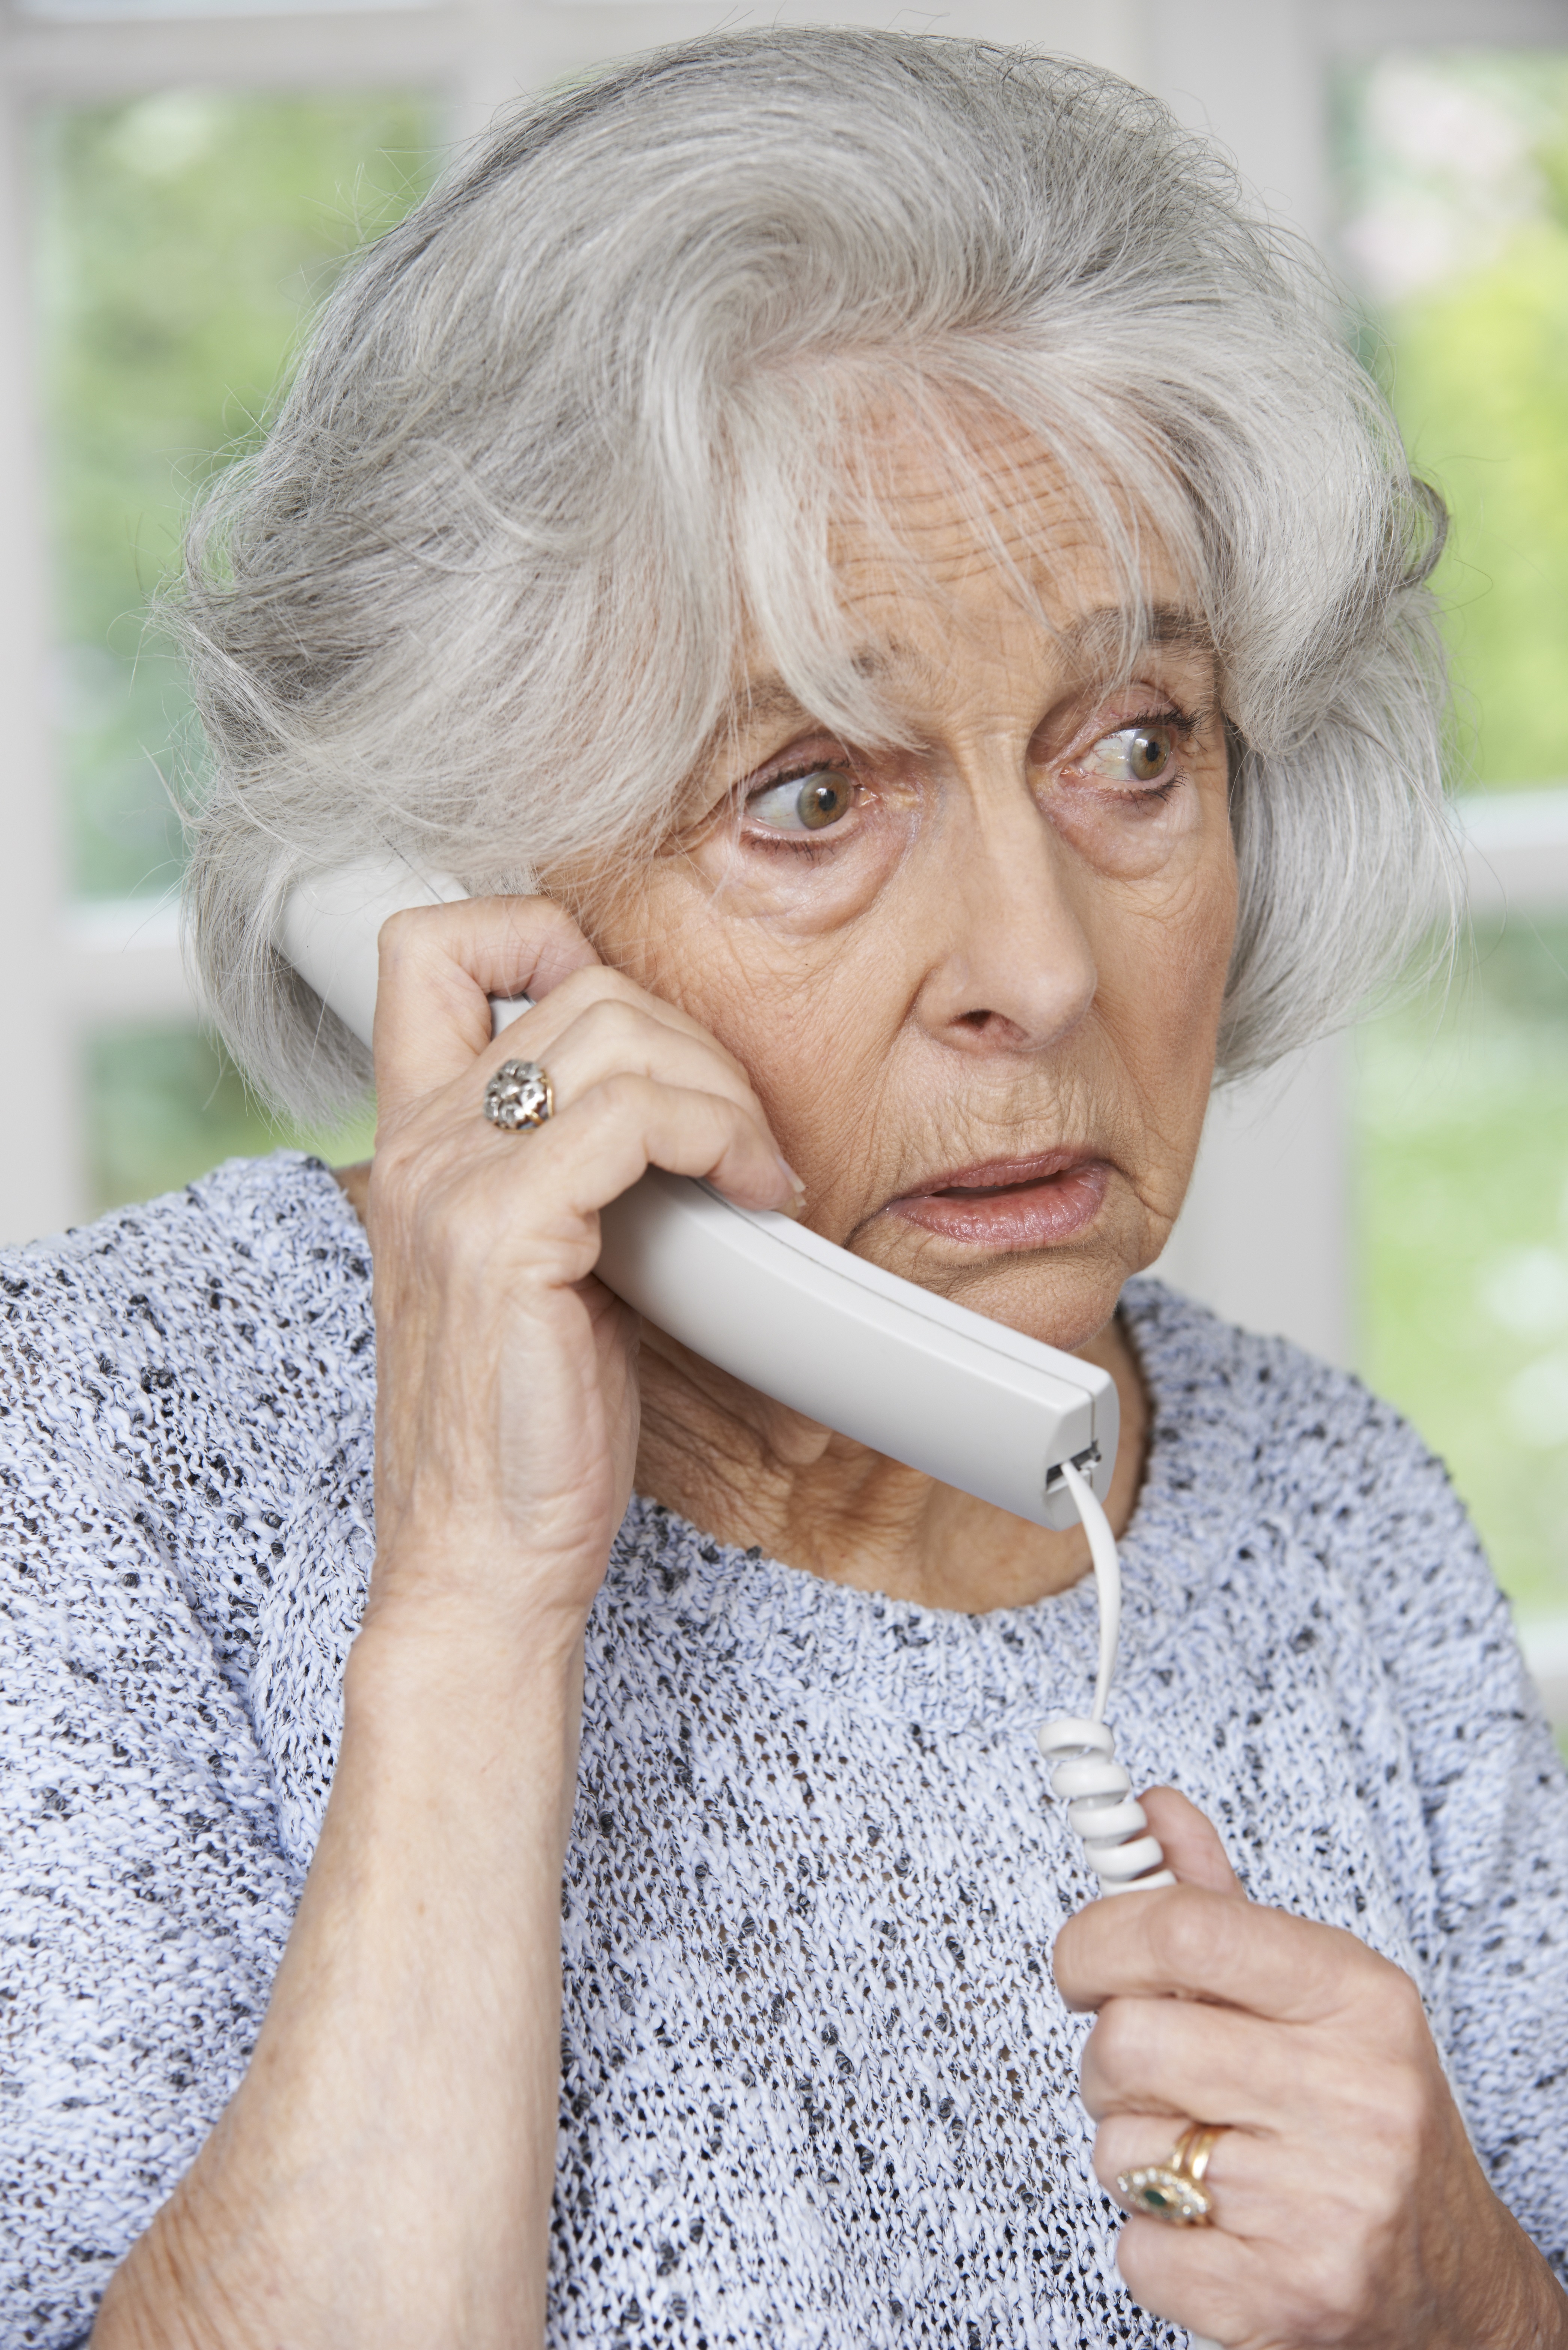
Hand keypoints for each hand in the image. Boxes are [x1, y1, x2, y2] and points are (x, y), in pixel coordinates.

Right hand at [361, 894, 799, 1648]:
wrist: (480, 1564)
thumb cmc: (525, 1431)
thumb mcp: (544, 1269)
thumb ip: (573, 1170)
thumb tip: (676, 1105)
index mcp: (417, 1141)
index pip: (432, 946)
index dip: (541, 934)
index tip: (638, 1027)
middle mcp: (420, 1144)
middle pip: (577, 982)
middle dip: (692, 1041)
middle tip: (739, 1139)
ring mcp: (453, 1183)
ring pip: (617, 1030)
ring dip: (721, 1088)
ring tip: (753, 1171)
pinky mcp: (506, 1235)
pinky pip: (636, 1114)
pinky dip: (720, 1134)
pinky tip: (751, 1193)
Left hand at [1053, 1788, 1567, 2349]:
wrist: (1448, 2281)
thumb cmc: (1359, 2115)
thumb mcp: (1312, 1995)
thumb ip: (1217, 1902)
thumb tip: (1149, 1810)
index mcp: (1355, 1997)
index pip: (1180, 1927)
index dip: (1096, 1938)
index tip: (1081, 1963)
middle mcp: (1351, 2095)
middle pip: (1127, 2041)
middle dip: (1111, 2061)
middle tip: (1150, 2077)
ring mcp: (1323, 2205)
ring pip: (1120, 2149)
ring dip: (1133, 2153)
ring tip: (1201, 2155)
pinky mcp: (1285, 2301)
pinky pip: (1137, 2249)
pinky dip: (1155, 2243)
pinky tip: (1217, 2229)